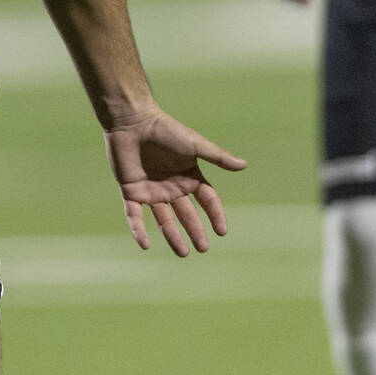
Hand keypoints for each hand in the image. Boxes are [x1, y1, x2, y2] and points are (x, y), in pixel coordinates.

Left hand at [104, 107, 246, 255]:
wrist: (133, 121)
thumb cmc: (166, 130)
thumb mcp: (194, 144)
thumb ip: (217, 157)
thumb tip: (244, 165)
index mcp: (189, 175)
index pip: (206, 199)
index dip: (215, 214)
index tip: (222, 231)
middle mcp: (171, 186)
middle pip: (186, 214)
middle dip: (195, 231)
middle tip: (202, 247)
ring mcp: (151, 191)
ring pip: (163, 220)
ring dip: (172, 236)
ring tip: (183, 253)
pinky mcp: (131, 192)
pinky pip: (135, 216)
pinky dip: (138, 231)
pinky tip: (145, 244)